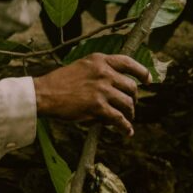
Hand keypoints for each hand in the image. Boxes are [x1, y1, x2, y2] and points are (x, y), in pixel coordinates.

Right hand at [32, 53, 150, 136]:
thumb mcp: (82, 67)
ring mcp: (102, 89)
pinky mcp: (98, 107)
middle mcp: (104, 73)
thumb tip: (117, 85)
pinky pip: (119, 119)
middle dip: (133, 99)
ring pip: (128, 103)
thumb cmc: (60, 82)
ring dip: (130, 113)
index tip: (148, 80)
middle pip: (131, 87)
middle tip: (131, 107)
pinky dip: (125, 127)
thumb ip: (100, 71)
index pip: (128, 62)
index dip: (142, 72)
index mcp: (100, 60)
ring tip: (127, 119)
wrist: (45, 94)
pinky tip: (127, 131)